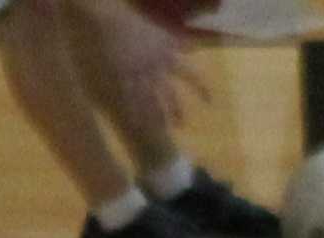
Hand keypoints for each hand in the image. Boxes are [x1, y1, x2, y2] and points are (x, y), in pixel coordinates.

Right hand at [86, 0, 201, 139]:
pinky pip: (130, 97)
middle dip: (175, 109)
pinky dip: (133, 110)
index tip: (210, 102)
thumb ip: (177, 41)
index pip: (189, 74)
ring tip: (159, 131)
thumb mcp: (162, 32)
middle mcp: (156, 67)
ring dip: (154, 116)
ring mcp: (139, 74)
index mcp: (168, 55)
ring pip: (149, 99)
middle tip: (181, 125)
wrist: (113, 21)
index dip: (200, 88)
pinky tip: (136, 122)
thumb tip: (191, 47)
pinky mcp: (123, 76)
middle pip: (168, 93)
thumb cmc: (137, 23)